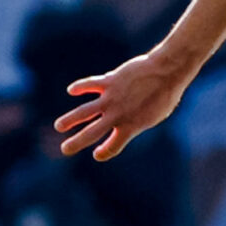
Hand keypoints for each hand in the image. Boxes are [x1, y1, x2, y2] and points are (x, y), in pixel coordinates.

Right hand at [55, 49, 189, 160]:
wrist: (167, 71)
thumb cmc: (165, 95)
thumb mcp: (154, 115)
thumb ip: (136, 121)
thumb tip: (124, 123)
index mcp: (131, 126)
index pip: (113, 146)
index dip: (104, 152)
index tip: (98, 154)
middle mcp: (118, 115)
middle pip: (92, 133)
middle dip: (77, 143)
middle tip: (64, 150)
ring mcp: (111, 98)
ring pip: (84, 111)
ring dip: (70, 119)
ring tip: (59, 126)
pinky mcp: (109, 81)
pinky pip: (90, 84)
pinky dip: (80, 87)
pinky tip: (72, 90)